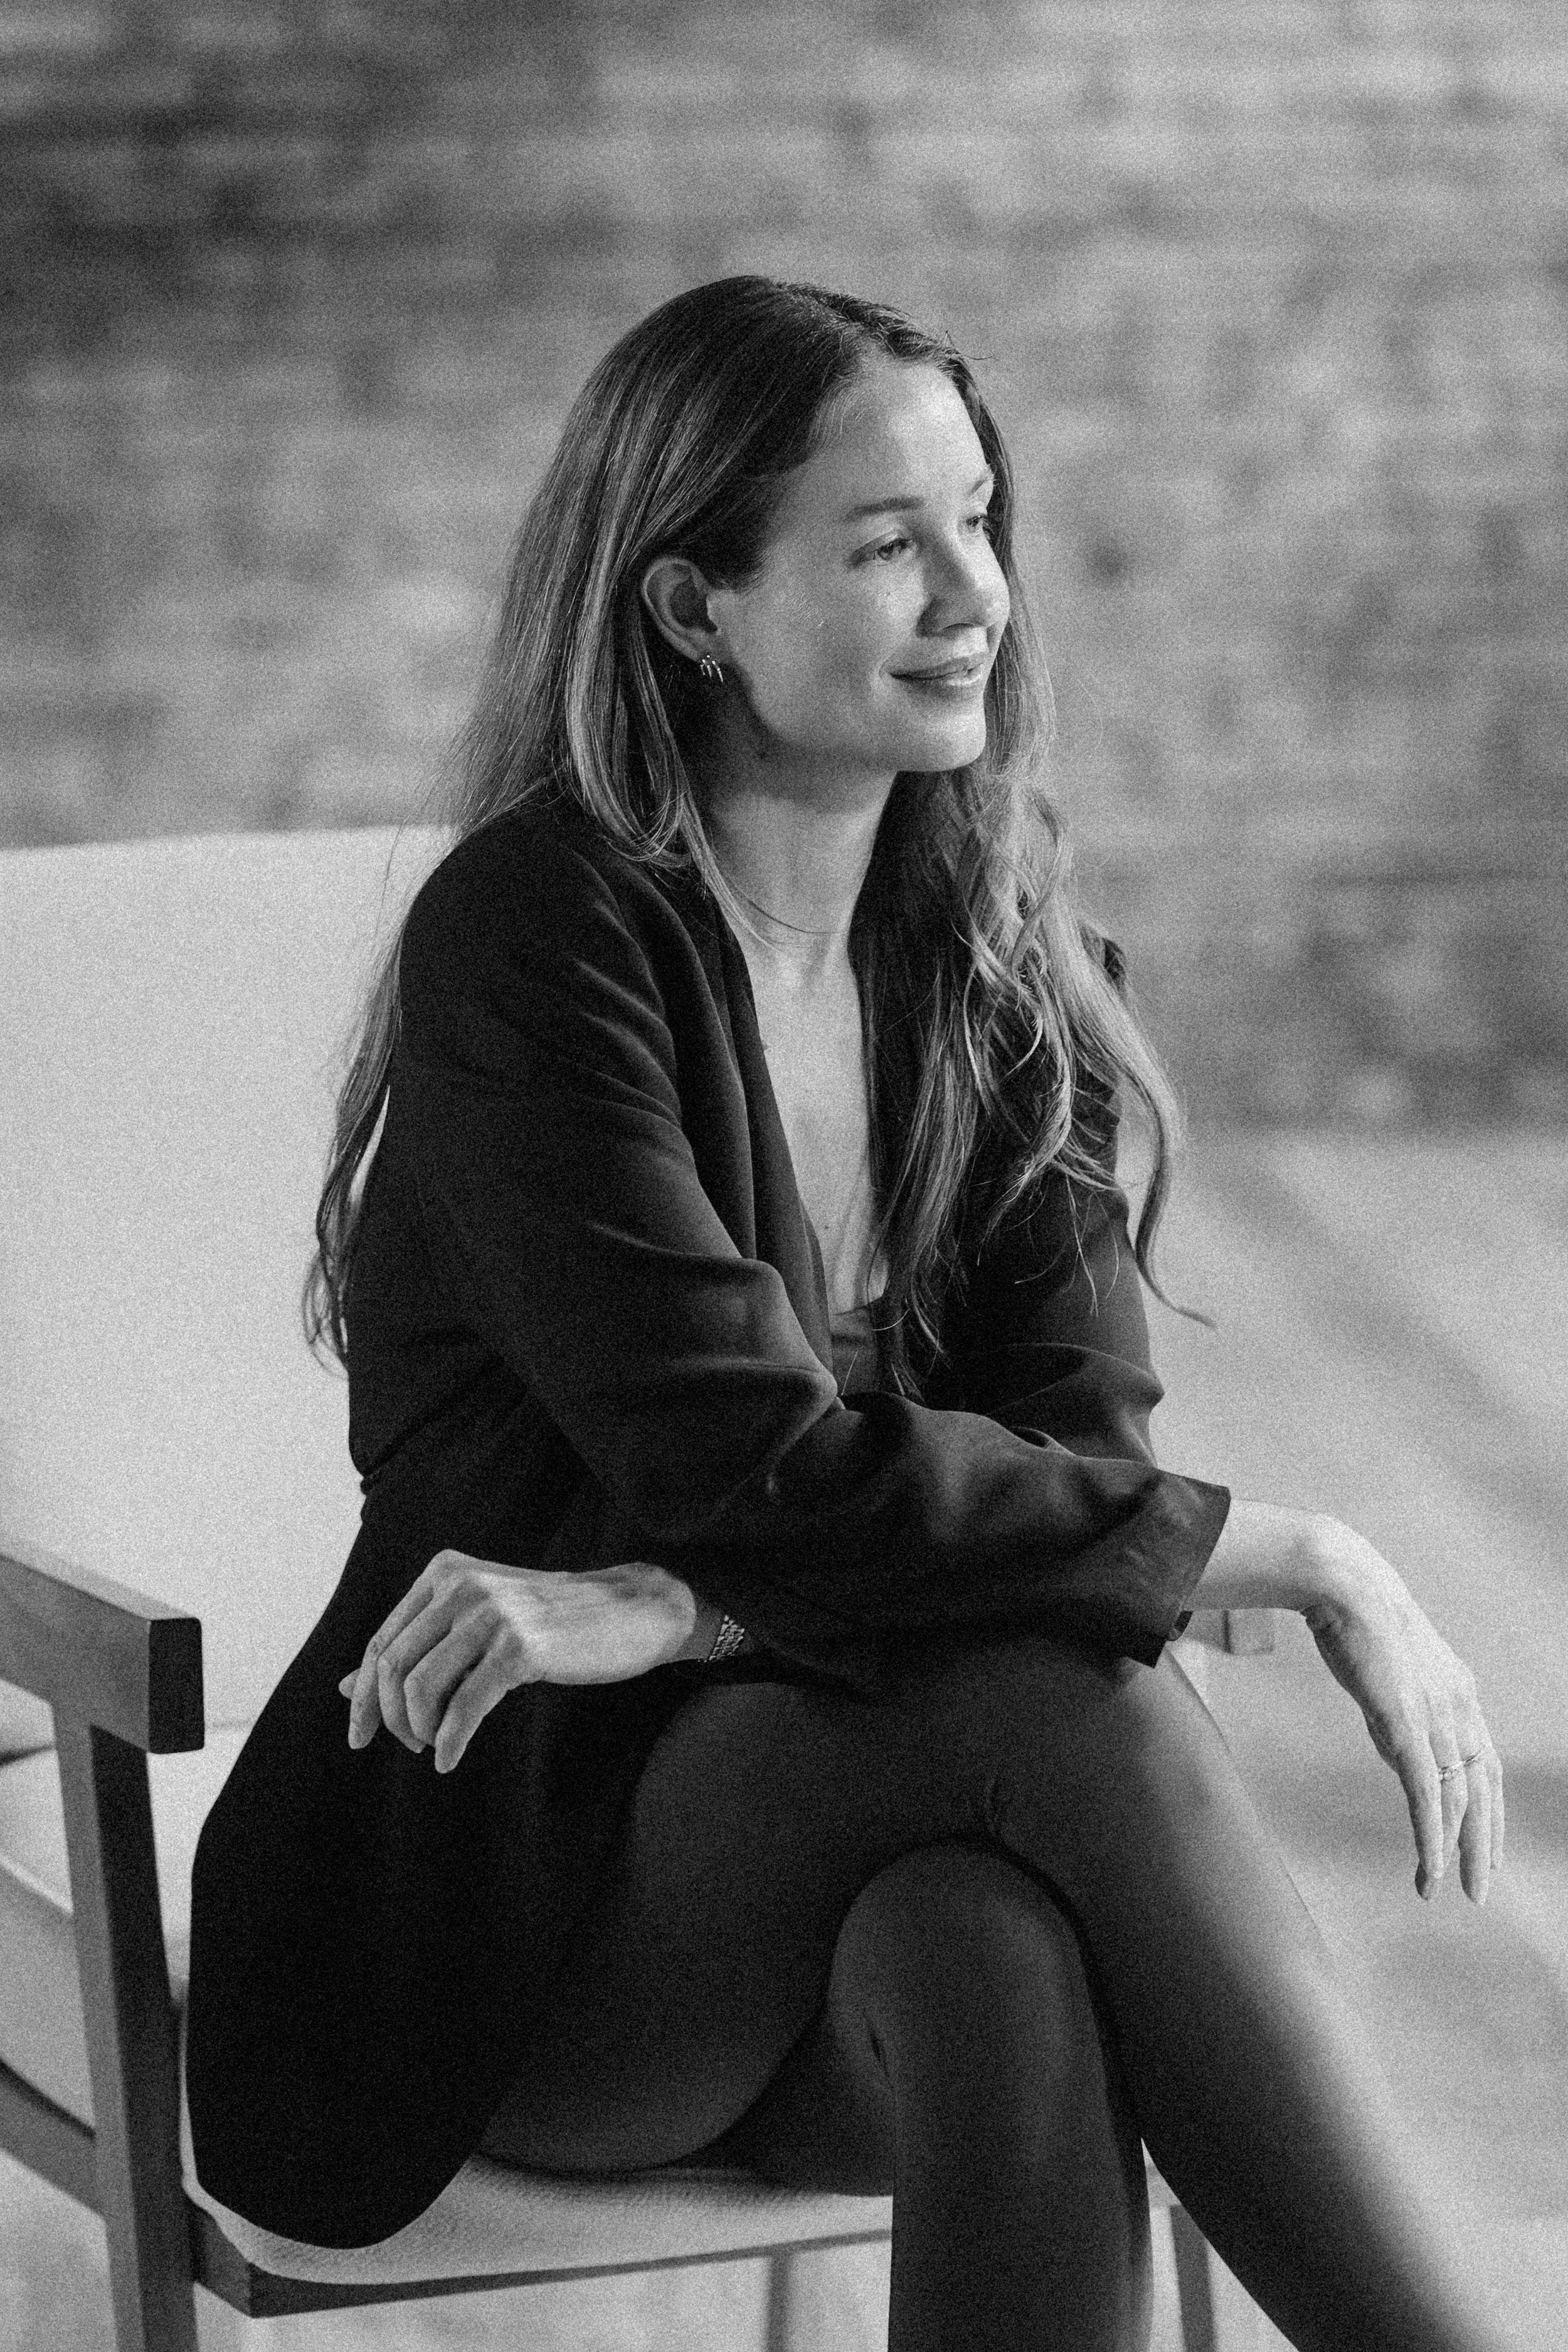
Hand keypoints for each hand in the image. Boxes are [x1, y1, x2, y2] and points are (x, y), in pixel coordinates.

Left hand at [339, 1553, 699, 1772]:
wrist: (629, 1611)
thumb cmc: (551, 1622)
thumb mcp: (476, 1623)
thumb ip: (417, 1645)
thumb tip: (346, 1684)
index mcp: (444, 1573)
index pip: (381, 1642)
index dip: (363, 1695)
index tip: (358, 1736)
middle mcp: (462, 1585)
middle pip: (393, 1666)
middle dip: (387, 1718)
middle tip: (407, 1747)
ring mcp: (491, 1614)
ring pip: (420, 1688)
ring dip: (419, 1731)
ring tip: (434, 1747)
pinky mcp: (519, 1647)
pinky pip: (463, 1707)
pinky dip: (449, 1742)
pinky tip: (450, 1759)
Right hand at [1301, 1522, 1504, 1905]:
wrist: (1345, 1583)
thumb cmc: (1359, 1617)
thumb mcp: (1395, 1670)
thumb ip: (1404, 1711)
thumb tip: (1401, 1751)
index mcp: (1461, 1694)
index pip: (1487, 1768)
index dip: (1488, 1813)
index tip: (1480, 1848)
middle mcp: (1460, 1709)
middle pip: (1483, 1793)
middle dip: (1481, 1846)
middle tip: (1477, 1890)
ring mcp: (1436, 1717)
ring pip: (1457, 1801)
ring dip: (1451, 1850)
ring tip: (1439, 1887)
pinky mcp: (1407, 1724)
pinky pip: (1427, 1794)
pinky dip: (1431, 1835)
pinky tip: (1428, 1865)